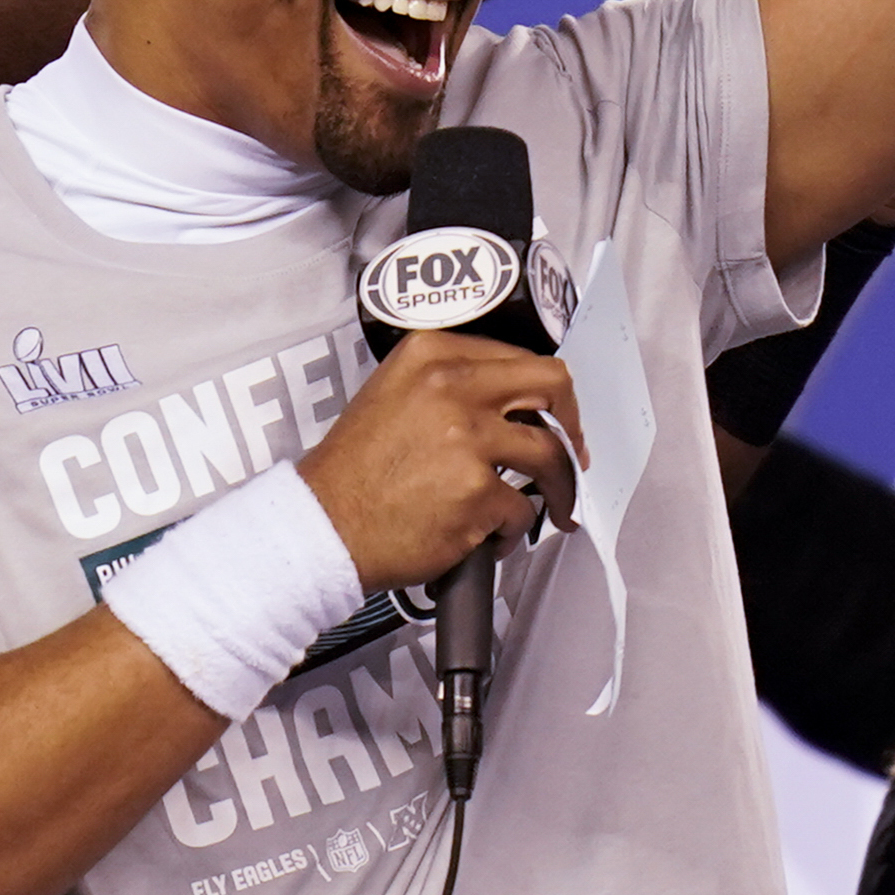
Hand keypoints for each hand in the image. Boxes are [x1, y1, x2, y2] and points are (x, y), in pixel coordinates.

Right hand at [297, 333, 579, 590]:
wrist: (321, 526)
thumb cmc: (352, 473)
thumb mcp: (391, 395)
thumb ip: (448, 386)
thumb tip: (506, 402)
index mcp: (432, 356)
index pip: (518, 356)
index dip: (544, 391)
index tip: (551, 413)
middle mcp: (453, 387)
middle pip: (551, 386)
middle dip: (572, 423)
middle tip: (572, 451)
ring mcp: (468, 439)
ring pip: (551, 455)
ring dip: (560, 487)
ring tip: (554, 506)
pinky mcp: (477, 491)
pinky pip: (521, 510)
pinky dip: (513, 531)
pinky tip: (493, 538)